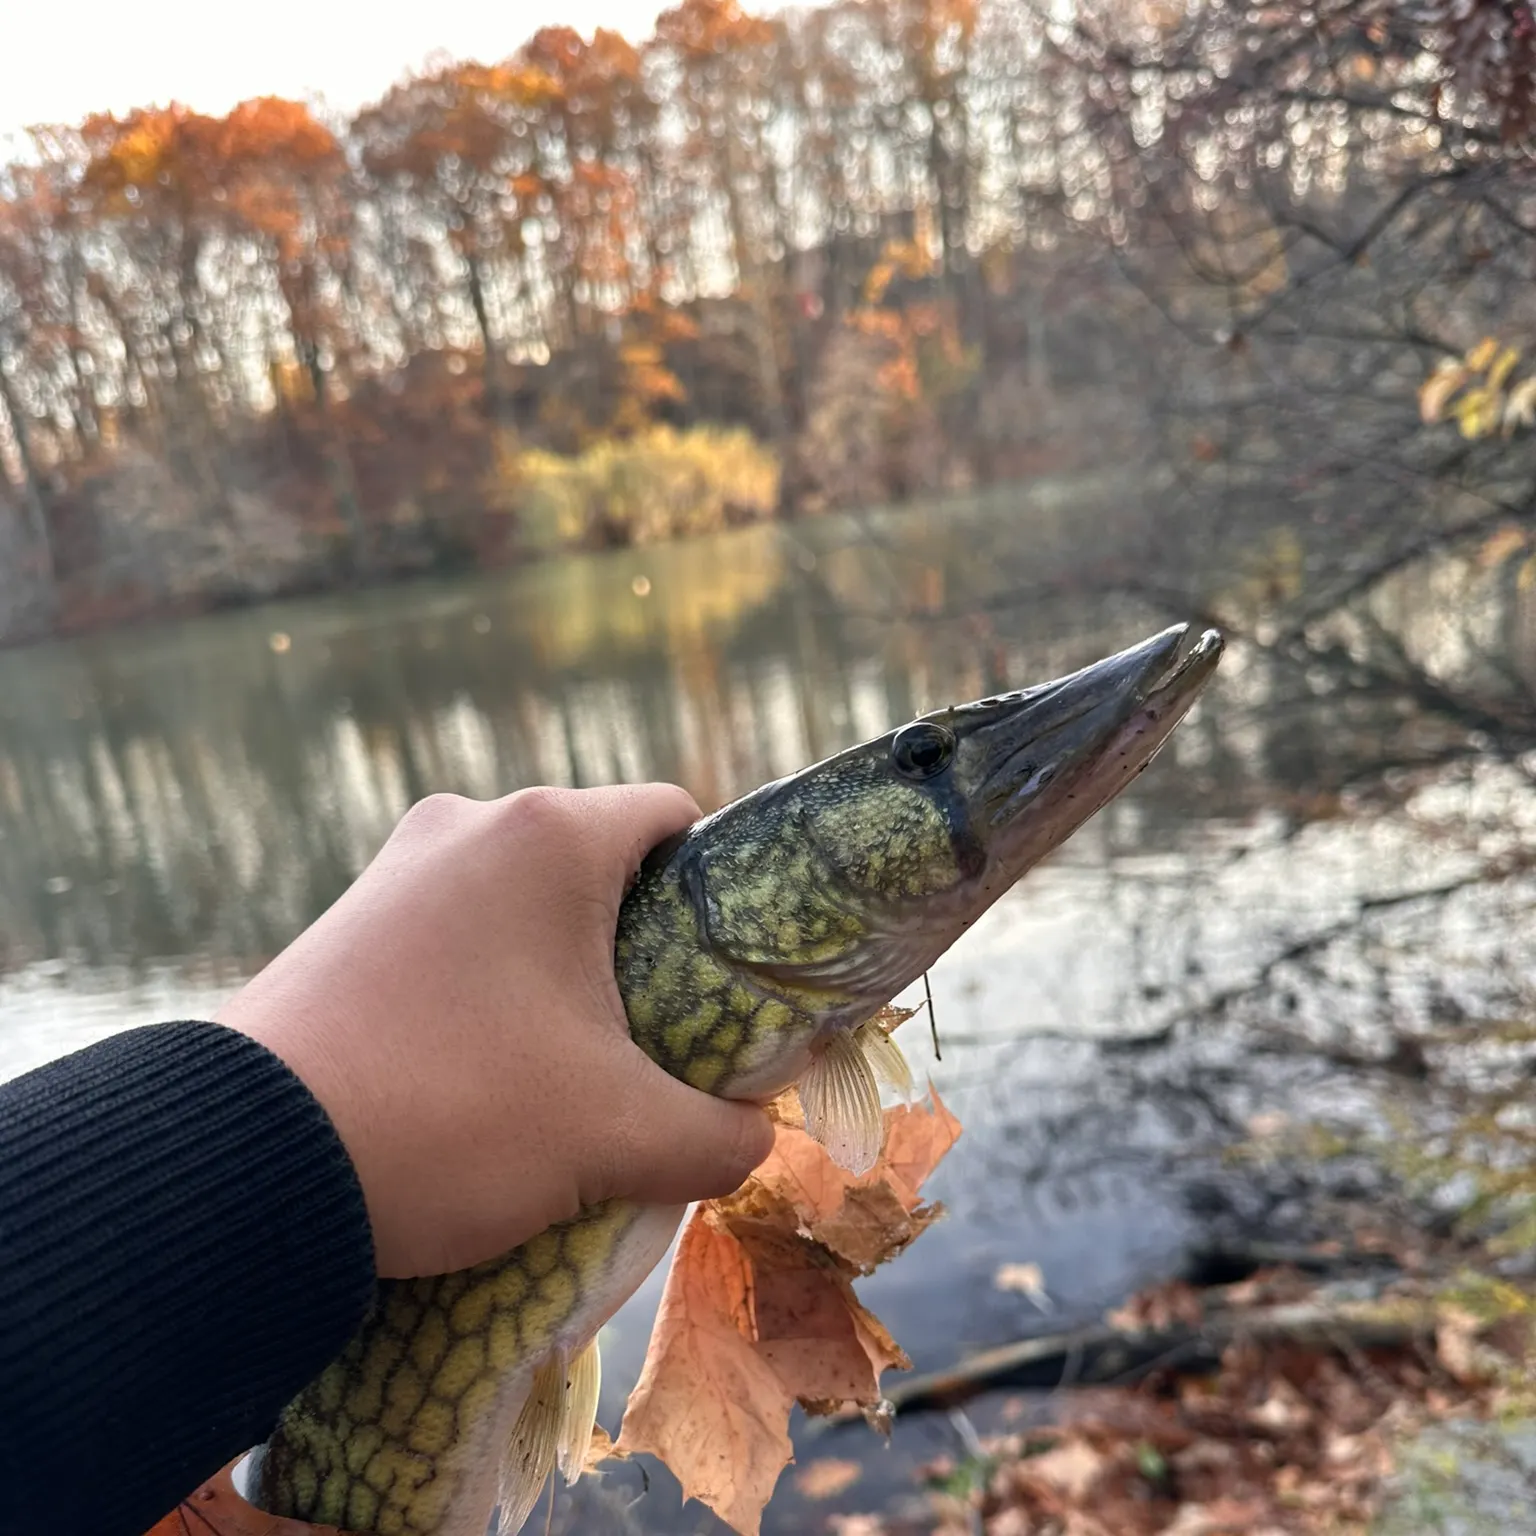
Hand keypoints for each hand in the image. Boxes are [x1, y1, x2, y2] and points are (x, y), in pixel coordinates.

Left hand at [218, 784, 773, 1277]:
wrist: (247, 1164)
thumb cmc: (458, 1115)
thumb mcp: (617, 1135)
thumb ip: (719, 1135)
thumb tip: (755, 1136)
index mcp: (550, 836)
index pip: (674, 817)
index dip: (719, 890)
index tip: (726, 971)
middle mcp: (471, 823)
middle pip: (598, 860)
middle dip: (639, 942)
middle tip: (659, 1033)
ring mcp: (398, 865)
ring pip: (521, 896)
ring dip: (559, 965)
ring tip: (568, 1062)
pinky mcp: (347, 917)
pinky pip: (455, 926)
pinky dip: (489, 976)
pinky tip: (484, 1063)